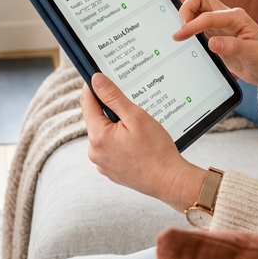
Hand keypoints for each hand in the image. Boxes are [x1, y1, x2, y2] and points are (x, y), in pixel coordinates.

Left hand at [81, 73, 207, 212]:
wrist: (169, 181)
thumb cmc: (156, 150)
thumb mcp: (136, 116)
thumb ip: (113, 97)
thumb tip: (96, 80)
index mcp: (97, 136)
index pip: (87, 101)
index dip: (95, 87)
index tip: (104, 77)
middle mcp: (94, 152)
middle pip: (97, 118)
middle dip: (112, 110)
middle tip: (133, 109)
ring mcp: (102, 163)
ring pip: (105, 133)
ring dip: (118, 126)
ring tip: (139, 130)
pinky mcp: (110, 170)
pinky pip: (111, 148)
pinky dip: (121, 141)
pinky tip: (138, 144)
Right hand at [172, 0, 257, 108]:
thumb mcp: (254, 54)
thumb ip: (233, 47)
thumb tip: (211, 42)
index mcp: (236, 17)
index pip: (208, 15)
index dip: (192, 24)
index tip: (180, 36)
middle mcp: (227, 18)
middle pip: (200, 0)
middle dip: (186, 10)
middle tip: (180, 31)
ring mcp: (220, 27)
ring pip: (196, 12)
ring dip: (186, 20)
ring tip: (178, 37)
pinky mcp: (216, 37)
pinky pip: (198, 28)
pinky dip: (189, 32)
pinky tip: (185, 44)